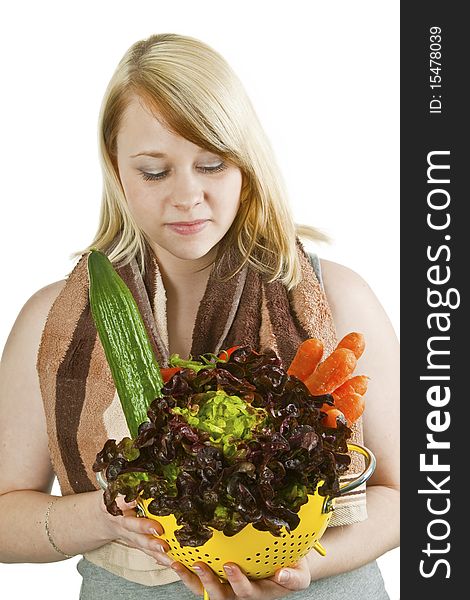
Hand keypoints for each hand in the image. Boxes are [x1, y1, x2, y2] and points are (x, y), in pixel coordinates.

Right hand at [96, 491, 171, 567]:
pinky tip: (173, 563)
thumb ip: (129, 486)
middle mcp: (123, 523)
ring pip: (142, 543)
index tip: (134, 499)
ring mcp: (131, 536)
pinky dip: (161, 559)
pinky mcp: (138, 544)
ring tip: (167, 550)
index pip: (119, 502)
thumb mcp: (118, 488)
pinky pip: (149, 553)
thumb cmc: (115, 499)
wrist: (105, 518)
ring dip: (155, 548)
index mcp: (117, 505)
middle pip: (133, 527)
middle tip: (158, 530)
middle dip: (145, 529)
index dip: (126, 501)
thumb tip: (144, 481)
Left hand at [170, 557, 310, 598]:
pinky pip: (199, 579)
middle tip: (199, 565)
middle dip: (208, 582)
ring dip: (191, 578)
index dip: (237, 581)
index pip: (246, 591)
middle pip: (220, 595)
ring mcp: (226, 587)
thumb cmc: (292, 567)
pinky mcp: (218, 577)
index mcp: (258, 592)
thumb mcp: (300, 574)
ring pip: (205, 590)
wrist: (285, 565)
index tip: (230, 566)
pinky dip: (186, 572)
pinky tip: (175, 559)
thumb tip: (283, 574)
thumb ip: (293, 577)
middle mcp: (239, 592)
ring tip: (177, 564)